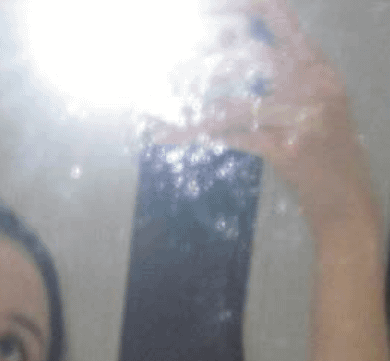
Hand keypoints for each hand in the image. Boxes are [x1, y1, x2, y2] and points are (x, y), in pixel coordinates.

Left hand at [147, 1, 378, 237]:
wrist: (345, 197)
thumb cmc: (326, 148)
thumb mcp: (321, 99)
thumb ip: (292, 72)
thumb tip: (244, 51)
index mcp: (318, 67)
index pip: (284, 24)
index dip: (252, 9)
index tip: (217, 8)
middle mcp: (312, 85)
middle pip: (254, 57)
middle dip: (212, 61)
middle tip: (176, 66)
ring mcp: (300, 117)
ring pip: (238, 103)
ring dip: (198, 107)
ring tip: (160, 112)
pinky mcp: (287, 149)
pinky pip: (236, 137)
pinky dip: (204, 136)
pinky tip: (174, 136)